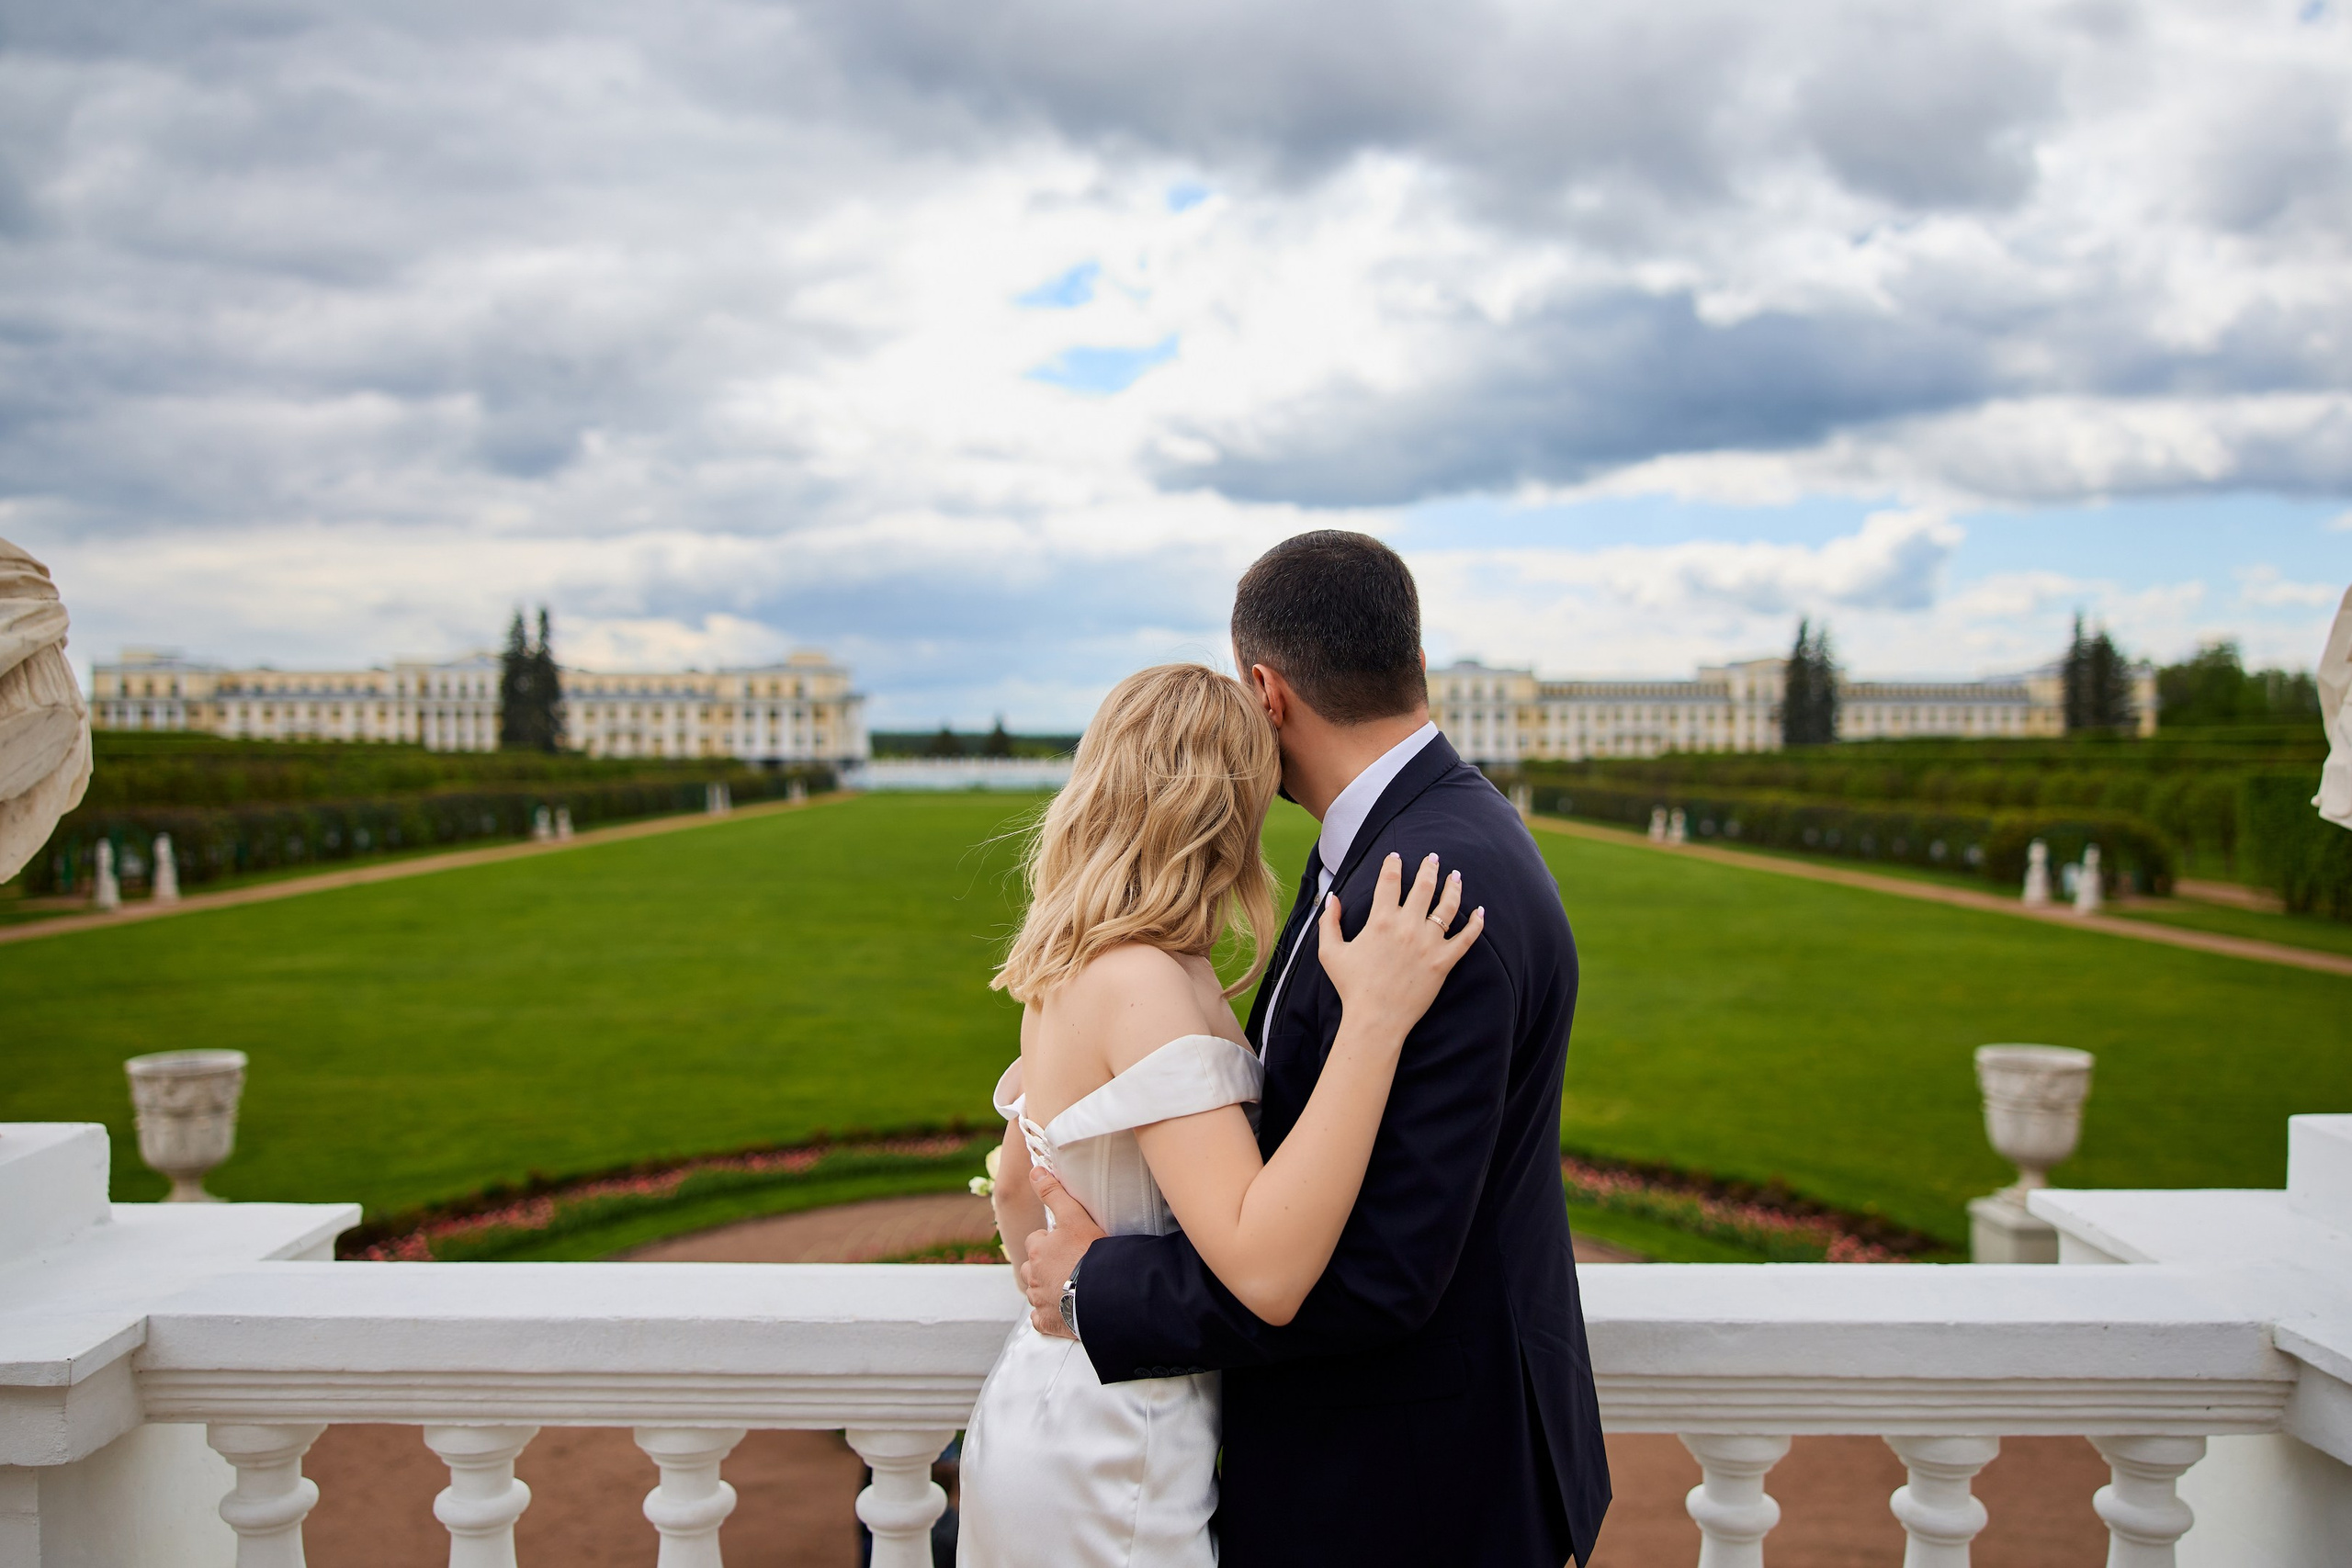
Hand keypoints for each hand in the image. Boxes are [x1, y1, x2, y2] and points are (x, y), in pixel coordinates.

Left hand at [1018, 1163, 1105, 1339]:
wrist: (1103, 1295)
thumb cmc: (1090, 1254)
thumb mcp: (1074, 1217)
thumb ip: (1053, 1192)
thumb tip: (1034, 1169)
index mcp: (1037, 1251)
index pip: (1037, 1241)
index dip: (1051, 1241)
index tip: (1068, 1245)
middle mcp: (1032, 1276)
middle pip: (1034, 1268)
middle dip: (1046, 1266)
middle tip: (1071, 1266)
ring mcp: (1038, 1301)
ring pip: (1037, 1292)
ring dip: (1048, 1289)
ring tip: (1072, 1288)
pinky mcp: (1046, 1323)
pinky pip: (1041, 1319)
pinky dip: (1049, 1315)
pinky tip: (1065, 1311)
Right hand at [1317, 851, 1484, 1033]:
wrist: (1375, 1019)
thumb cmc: (1351, 987)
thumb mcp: (1331, 952)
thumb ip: (1329, 922)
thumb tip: (1333, 898)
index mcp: (1380, 921)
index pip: (1390, 881)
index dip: (1393, 864)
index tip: (1396, 856)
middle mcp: (1407, 926)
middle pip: (1423, 886)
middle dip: (1429, 867)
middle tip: (1433, 857)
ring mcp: (1429, 943)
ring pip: (1448, 906)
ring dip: (1453, 886)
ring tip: (1456, 876)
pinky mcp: (1444, 961)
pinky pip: (1466, 938)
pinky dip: (1476, 923)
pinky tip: (1480, 912)